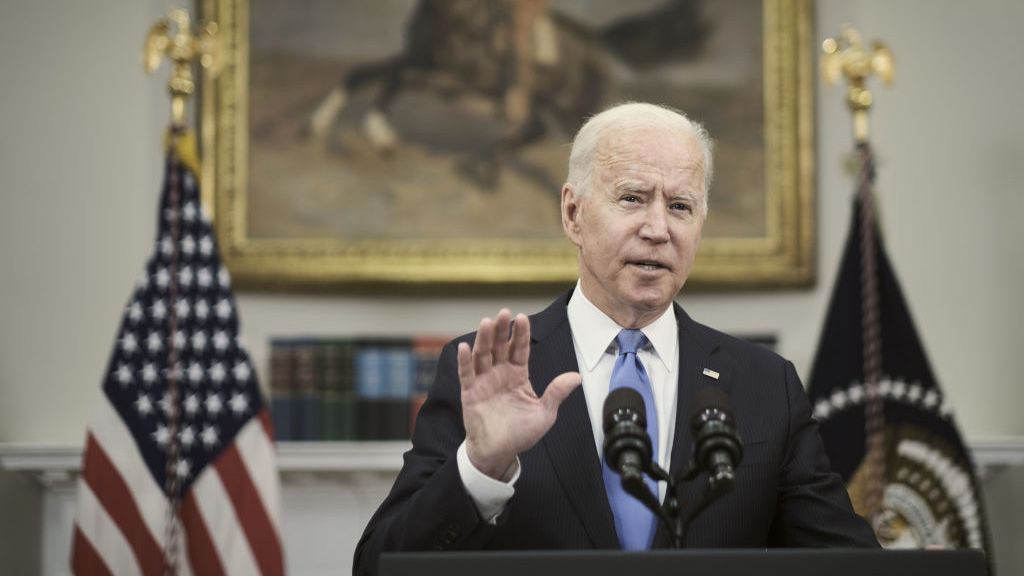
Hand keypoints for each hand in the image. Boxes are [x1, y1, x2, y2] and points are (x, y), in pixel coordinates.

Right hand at [458, 308, 581, 478]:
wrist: (499, 452)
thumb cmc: (521, 433)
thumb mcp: (545, 413)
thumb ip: (557, 393)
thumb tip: (577, 377)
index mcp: (518, 375)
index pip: (520, 349)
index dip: (521, 334)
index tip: (523, 317)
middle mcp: (500, 374)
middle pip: (500, 347)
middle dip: (502, 330)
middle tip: (504, 312)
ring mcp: (484, 381)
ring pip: (483, 355)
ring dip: (484, 339)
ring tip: (487, 323)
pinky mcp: (470, 393)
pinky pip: (466, 374)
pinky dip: (465, 361)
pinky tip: (465, 348)